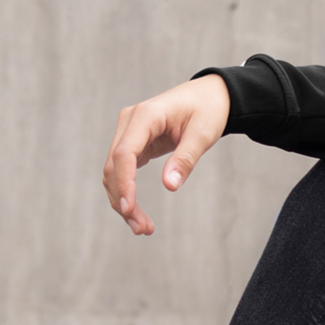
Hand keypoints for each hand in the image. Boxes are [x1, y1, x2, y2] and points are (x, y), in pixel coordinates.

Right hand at [103, 75, 230, 234]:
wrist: (211, 95)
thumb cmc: (209, 110)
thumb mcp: (203, 134)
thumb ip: (186, 159)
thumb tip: (169, 186)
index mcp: (145, 115)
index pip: (124, 154)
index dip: (124, 183)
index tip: (129, 210)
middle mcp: (130, 121)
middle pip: (114, 166)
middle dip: (123, 200)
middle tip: (142, 229)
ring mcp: (128, 131)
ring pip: (113, 171)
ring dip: (122, 200)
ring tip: (142, 227)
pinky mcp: (133, 142)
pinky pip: (122, 170)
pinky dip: (126, 192)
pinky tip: (137, 212)